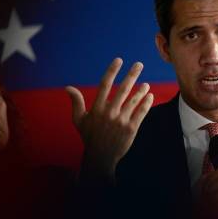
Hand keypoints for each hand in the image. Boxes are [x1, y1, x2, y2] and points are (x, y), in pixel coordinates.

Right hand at [65, 58, 152, 179]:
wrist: (101, 158)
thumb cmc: (89, 137)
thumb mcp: (79, 120)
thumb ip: (76, 102)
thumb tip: (68, 88)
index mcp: (97, 109)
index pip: (105, 85)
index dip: (112, 71)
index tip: (119, 60)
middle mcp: (109, 113)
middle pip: (122, 90)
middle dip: (132, 75)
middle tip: (139, 64)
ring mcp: (121, 121)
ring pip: (133, 101)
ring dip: (141, 90)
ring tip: (146, 84)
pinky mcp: (131, 129)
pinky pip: (141, 113)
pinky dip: (146, 104)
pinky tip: (150, 96)